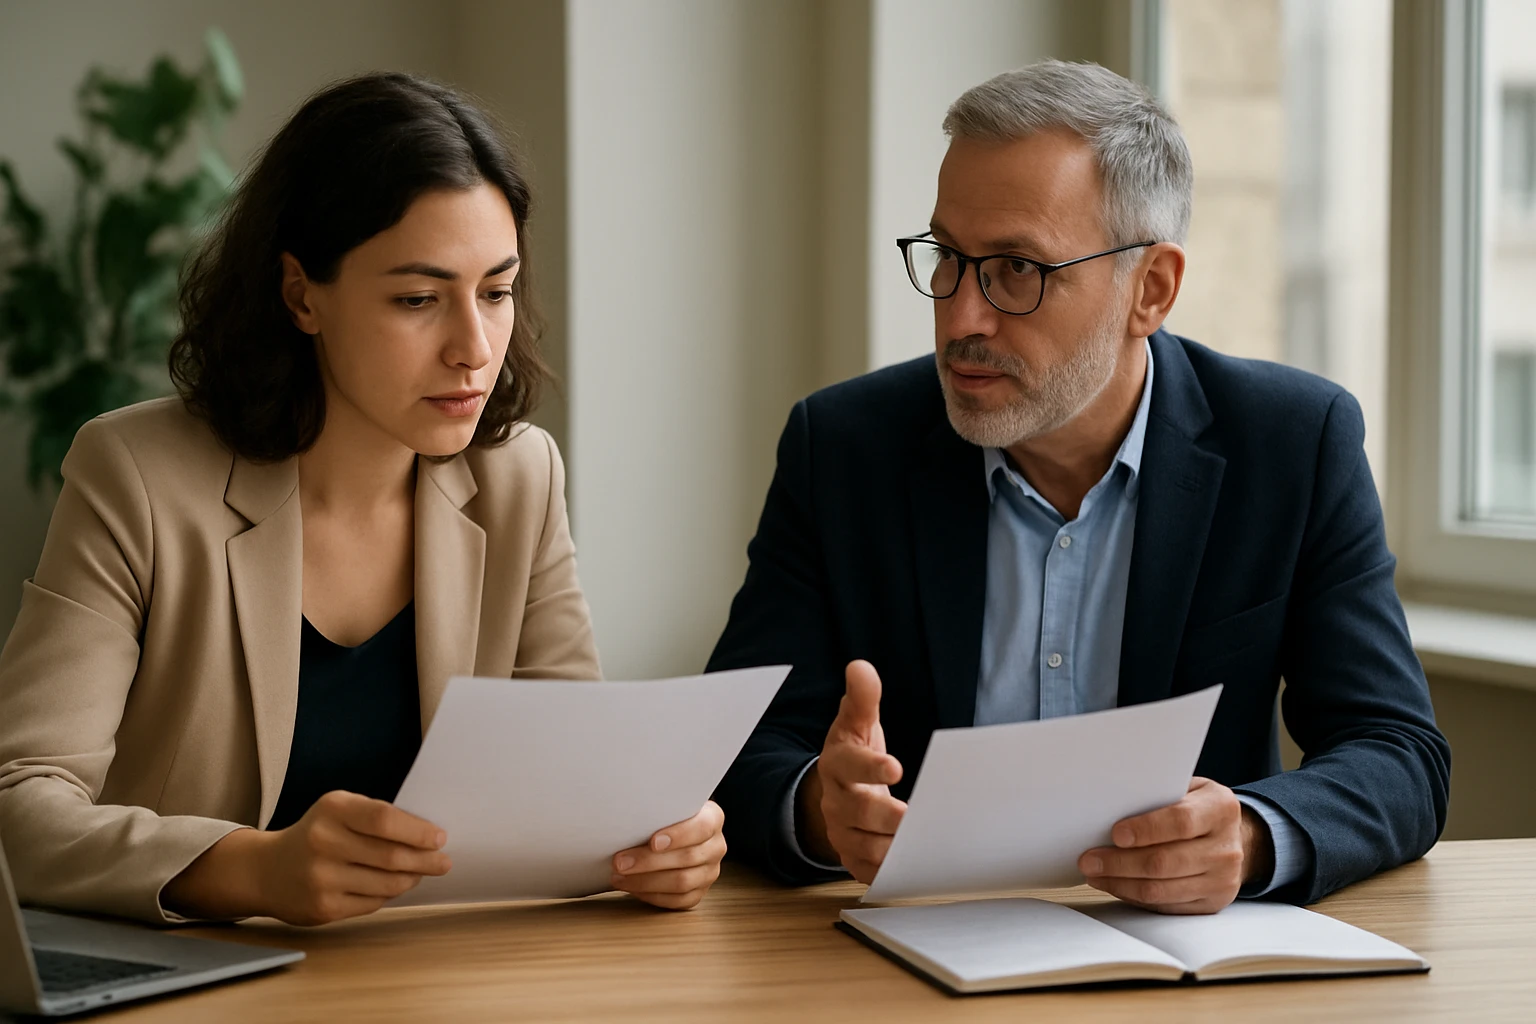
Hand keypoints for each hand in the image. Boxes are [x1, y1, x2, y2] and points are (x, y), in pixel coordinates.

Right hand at [164, 791, 451, 925]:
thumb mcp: (340, 810)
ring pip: (387, 883)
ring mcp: (322, 879)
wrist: (267, 870)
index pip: (385, 820)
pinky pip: (373, 902)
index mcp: (332, 810)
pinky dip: (390, 893)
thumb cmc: (318, 833)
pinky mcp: (323, 908)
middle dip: (426, 860)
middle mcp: (324, 843)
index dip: (418, 831)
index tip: (440, 838)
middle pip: (391, 856)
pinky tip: (393, 885)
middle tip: (443, 862)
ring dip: (411, 878)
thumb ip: (377, 816)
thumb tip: (428, 836)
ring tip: (419, 872)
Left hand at [610, 801, 726, 909]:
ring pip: (681, 882)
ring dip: (645, 881)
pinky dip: (651, 895)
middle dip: (649, 861)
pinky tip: (632, 887)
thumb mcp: (665, 807)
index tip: (653, 842)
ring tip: (620, 877)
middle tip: (621, 862)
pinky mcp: (699, 892)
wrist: (673, 832)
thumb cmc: (665, 818)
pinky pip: (677, 900)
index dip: (678, 835)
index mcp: (713, 818)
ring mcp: (709, 872)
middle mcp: (715, 846)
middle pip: (687, 857)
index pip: (701, 827)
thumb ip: (656, 811)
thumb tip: (626, 816)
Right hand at [799, 660, 907, 883]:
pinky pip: (867, 871)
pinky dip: (889, 872)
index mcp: (837, 764)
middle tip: (915, 817)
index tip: (896, 767)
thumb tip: (860, 667)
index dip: (871, 766)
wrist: (838, 791)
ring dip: (892, 848)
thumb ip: (862, 698)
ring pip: (865, 847)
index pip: (850, 765)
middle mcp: (835, 801)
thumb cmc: (855, 754)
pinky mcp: (851, 857)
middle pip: (858, 812)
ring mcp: (841, 832)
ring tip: (922, 844)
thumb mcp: (858, 724)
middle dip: (887, 817)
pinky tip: (914, 865)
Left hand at [1077, 777, 1272, 913]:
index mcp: (1221, 809)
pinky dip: (1134, 896)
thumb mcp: (1189, 788)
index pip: (1181, 821)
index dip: (1145, 829)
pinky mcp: (1212, 903)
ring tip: (1095, 874)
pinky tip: (1115, 884)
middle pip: (1165, 861)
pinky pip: (1165, 905)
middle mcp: (1226, 848)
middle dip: (1120, 862)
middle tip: (1090, 859)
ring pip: (1161, 889)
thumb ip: (1159, 793)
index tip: (1115, 834)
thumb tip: (1110, 805)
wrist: (1235, 838)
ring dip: (1120, 883)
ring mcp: (1222, 880)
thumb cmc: (1199, 808)